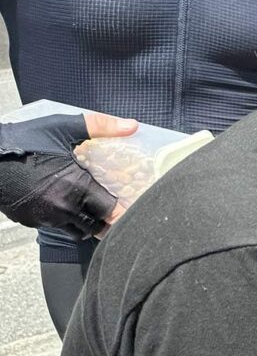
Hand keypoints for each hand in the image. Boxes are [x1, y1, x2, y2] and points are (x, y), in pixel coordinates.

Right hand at [0, 110, 134, 237]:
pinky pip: (54, 227)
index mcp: (77, 187)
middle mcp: (63, 207)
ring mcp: (46, 217)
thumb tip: (132, 125)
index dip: (120, 209)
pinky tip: (59, 203)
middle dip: (103, 219)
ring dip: (83, 222)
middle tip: (106, 208)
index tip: (124, 204)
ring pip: (76, 231)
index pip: (112, 211)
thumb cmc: (24, 141)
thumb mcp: (63, 128)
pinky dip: (61, 220)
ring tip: (84, 206)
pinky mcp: (31, 221)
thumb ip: (99, 126)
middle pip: (96, 227)